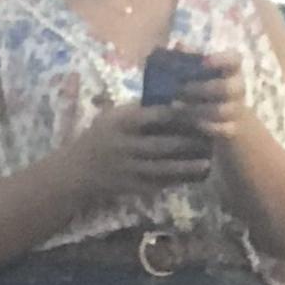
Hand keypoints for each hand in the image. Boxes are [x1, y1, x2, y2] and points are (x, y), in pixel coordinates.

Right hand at [70, 104, 216, 210]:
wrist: (75, 171)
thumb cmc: (98, 137)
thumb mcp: (112, 116)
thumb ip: (137, 109)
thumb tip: (169, 97)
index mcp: (121, 122)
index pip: (154, 115)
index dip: (177, 113)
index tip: (198, 110)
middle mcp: (124, 146)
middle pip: (161, 144)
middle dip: (187, 142)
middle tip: (210, 138)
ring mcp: (127, 169)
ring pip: (162, 168)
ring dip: (185, 166)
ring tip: (206, 163)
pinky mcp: (129, 187)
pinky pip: (155, 185)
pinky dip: (173, 182)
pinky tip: (189, 179)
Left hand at [176, 58, 248, 156]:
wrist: (228, 119)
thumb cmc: (208, 88)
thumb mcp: (200, 72)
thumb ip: (191, 59)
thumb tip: (179, 45)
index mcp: (233, 69)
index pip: (234, 60)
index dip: (220, 60)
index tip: (202, 62)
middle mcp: (238, 87)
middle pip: (225, 88)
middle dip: (201, 89)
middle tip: (179, 89)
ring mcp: (237, 109)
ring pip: (220, 110)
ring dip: (196, 109)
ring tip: (175, 107)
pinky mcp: (232, 130)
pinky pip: (220, 130)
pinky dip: (203, 126)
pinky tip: (187, 123)